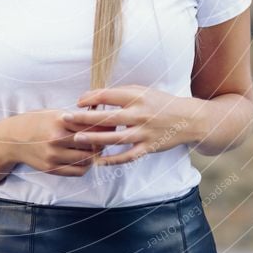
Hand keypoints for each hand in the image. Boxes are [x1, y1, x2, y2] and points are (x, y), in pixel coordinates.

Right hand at [4, 109, 108, 176]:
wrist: (12, 139)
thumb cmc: (36, 122)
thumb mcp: (55, 113)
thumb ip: (76, 118)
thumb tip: (101, 119)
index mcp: (60, 120)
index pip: (90, 125)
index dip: (103, 127)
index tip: (111, 125)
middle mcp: (57, 138)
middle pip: (91, 143)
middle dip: (100, 142)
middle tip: (105, 139)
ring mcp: (53, 155)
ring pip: (86, 159)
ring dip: (94, 155)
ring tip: (95, 150)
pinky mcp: (51, 168)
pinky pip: (77, 171)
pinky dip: (85, 167)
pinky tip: (85, 160)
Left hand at [62, 85, 193, 165]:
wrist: (187, 119)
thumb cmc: (160, 102)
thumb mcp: (142, 91)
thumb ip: (120, 93)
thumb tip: (93, 96)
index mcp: (137, 97)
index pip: (108, 96)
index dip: (90, 98)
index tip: (78, 102)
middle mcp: (139, 114)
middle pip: (107, 118)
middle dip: (84, 118)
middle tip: (65, 118)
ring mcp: (144, 132)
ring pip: (115, 138)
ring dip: (94, 139)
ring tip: (77, 139)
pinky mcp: (148, 147)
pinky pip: (128, 156)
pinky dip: (112, 160)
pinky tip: (98, 161)